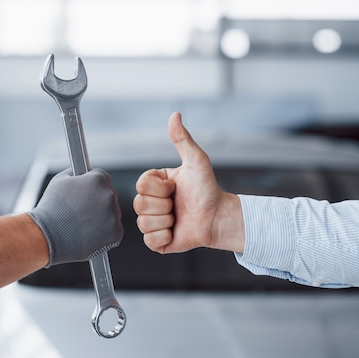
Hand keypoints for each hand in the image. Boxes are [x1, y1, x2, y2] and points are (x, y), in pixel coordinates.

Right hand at [29, 168, 122, 265]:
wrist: (47, 236)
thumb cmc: (51, 209)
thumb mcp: (60, 180)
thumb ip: (77, 173)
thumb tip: (84, 172)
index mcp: (98, 179)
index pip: (102, 178)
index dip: (92, 187)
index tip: (84, 195)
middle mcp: (109, 195)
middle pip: (109, 195)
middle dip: (98, 202)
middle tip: (82, 211)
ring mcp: (114, 215)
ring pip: (113, 213)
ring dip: (103, 216)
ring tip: (84, 223)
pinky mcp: (116, 232)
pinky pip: (114, 229)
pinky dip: (105, 232)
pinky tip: (90, 232)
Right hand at [133, 112, 243, 253]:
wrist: (218, 217)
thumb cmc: (208, 189)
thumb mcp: (196, 161)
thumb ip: (182, 139)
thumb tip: (175, 115)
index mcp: (154, 185)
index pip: (140, 185)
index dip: (160, 188)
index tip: (175, 187)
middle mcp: (150, 203)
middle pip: (139, 204)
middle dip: (164, 205)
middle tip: (179, 204)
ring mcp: (152, 223)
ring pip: (144, 223)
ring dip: (166, 221)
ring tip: (179, 217)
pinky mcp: (157, 242)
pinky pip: (149, 241)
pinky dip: (165, 236)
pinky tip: (176, 230)